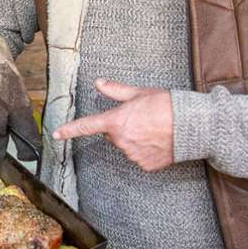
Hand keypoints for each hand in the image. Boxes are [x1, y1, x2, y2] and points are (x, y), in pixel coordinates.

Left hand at [52, 78, 173, 171]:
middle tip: (140, 118)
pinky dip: (145, 150)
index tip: (56, 134)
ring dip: (133, 138)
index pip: (87, 126)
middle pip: (112, 135)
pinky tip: (157, 141)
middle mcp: (121, 141)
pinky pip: (138, 157)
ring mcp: (133, 155)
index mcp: (116, 121)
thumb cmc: (166, 106)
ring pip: (125, 146)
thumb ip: (115, 90)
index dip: (69, 130)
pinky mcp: (145, 165)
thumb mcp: (139, 93)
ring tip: (152, 128)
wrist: (191, 125)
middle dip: (121, 127)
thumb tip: (99, 83)